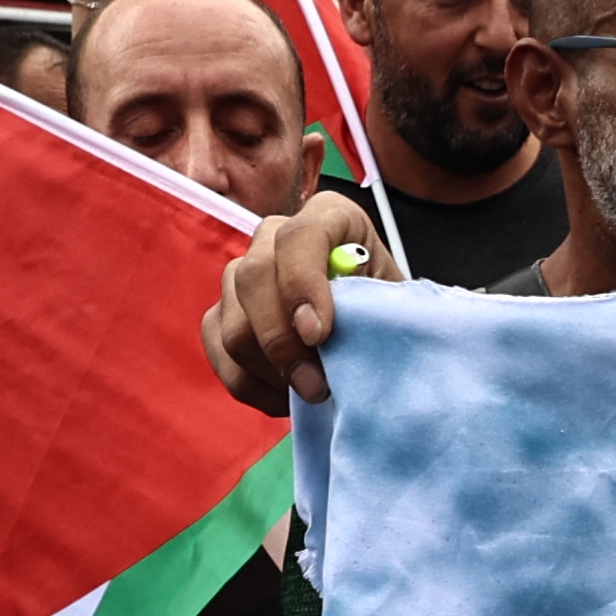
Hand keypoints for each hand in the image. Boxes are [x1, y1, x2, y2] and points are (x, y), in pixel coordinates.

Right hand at [209, 192, 373, 408]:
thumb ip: (374, 307)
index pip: (299, 237)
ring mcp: (241, 275)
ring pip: (232, 325)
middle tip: (317, 387)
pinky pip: (219, 353)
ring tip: (313, 393)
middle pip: (252, 278)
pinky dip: (252, 385)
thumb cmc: (389, 313)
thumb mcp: (396, 304)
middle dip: (281, 342)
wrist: (373, 331)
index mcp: (327, 217)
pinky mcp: (223, 314)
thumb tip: (346, 332)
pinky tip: (287, 398)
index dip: (302, 284)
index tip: (318, 334)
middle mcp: (274, 237)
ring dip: (271, 371)